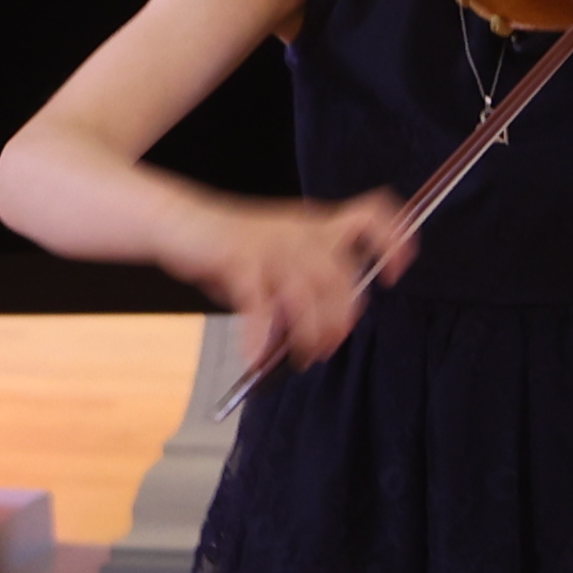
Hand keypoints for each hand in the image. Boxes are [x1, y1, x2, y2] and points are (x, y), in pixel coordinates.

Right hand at [203, 191, 416, 379]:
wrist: (178, 222)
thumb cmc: (229, 248)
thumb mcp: (278, 263)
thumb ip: (304, 293)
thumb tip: (323, 336)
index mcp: (315, 226)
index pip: (371, 216)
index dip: (393, 241)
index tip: (394, 274)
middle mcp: (299, 231)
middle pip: (340, 277)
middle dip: (340, 321)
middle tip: (325, 347)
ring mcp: (270, 244)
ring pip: (306, 294)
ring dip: (309, 333)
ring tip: (301, 356)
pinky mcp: (238, 258)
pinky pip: (259, 303)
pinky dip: (259, 336)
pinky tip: (255, 356)